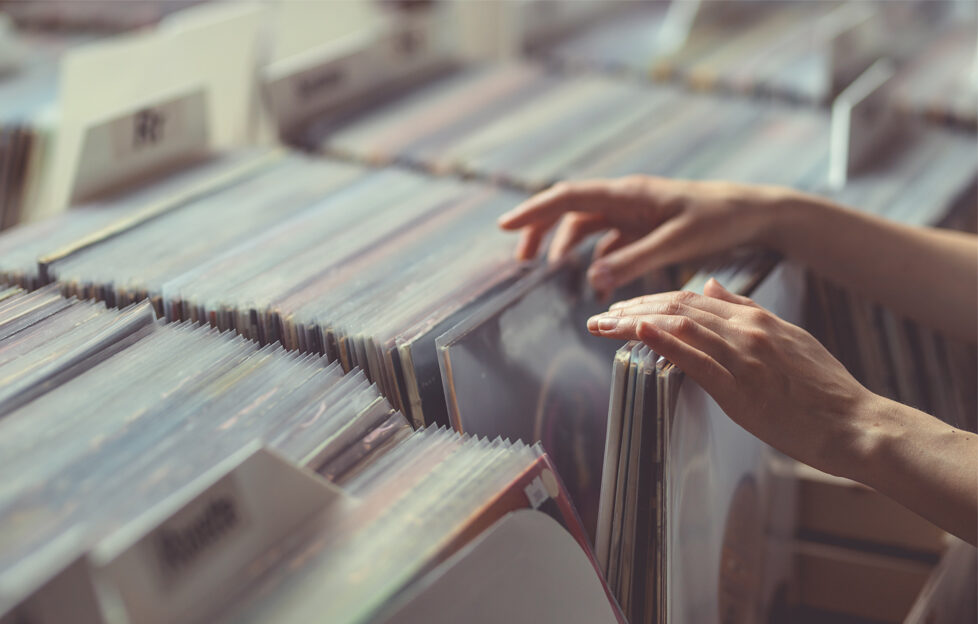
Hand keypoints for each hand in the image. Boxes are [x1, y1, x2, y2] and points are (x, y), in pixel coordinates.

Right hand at [498, 176, 788, 297]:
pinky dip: (598, 259)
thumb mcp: (679, 242)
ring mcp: (634, 212)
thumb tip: (594, 276)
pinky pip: (609, 241)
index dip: (534, 212)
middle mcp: (625, 198)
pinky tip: (598, 283)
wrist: (754, 213)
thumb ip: (636, 259)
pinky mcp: (645, 227)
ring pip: (587, 226)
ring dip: (567, 246)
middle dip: (541, 230)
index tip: (505, 227)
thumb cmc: (720, 219)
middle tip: (521, 260)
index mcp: (629, 193)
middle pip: (570, 210)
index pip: (569, 198)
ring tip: (553, 273)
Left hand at [586, 278, 878, 477]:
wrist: (858, 424)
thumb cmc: (824, 389)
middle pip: (678, 307)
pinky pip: (698, 360)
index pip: (691, 298)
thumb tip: (709, 284)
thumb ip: (746, 309)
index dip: (652, 299)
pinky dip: (666, 342)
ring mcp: (744, 357)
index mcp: (755, 319)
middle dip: (633, 308)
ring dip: (635, 322)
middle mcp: (747, 330)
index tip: (623, 307)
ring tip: (603, 323)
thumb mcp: (788, 336)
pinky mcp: (742, 389)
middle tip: (599, 316)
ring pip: (681, 327)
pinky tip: (639, 332)